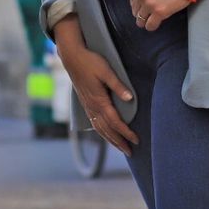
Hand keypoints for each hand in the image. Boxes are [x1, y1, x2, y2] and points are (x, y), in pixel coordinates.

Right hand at [54, 18, 137, 154]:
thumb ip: (118, 85)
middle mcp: (92, 106)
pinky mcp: (85, 103)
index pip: (115, 122)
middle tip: (130, 152)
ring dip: (110, 140)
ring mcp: (87, 106)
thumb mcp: (106, 70)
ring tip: (120, 148)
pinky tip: (105, 134)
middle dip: (119, 142)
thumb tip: (130, 99)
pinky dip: (101, 132)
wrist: (72, 57)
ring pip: (99, 128)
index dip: (126, 132)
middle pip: (107, 130)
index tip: (136, 140)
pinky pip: (94, 123)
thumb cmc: (90, 61)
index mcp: (99, 100)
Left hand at [128, 0, 194, 31]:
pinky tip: (156, 24)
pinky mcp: (159, 12)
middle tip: (150, 14)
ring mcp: (149, 4)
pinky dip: (152, 26)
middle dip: (142, 13)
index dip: (139, 5)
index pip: (132, 0)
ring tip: (152, 21)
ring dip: (146, 22)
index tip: (144, 7)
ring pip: (140, 20)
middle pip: (135, 11)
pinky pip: (150, 26)